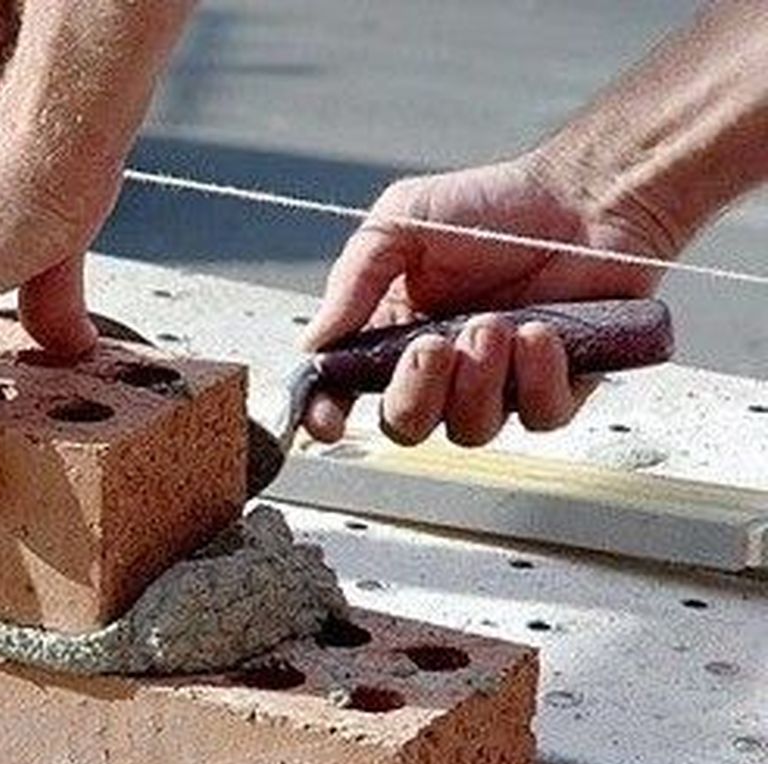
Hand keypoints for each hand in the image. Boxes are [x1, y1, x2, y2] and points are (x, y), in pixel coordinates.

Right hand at [302, 155, 668, 446]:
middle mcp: (442, 370)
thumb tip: (314, 343)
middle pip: (406, 426)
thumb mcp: (400, 222)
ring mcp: (499, 384)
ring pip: (470, 430)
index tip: (330, 419)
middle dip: (416, 393)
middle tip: (436, 345)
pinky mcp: (557, 387)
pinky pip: (539, 416)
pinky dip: (537, 378)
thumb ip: (352, 282)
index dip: (330, 414)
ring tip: (497, 324)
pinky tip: (541, 332)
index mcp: (393, 335)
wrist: (586, 195)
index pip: (347, 393)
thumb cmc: (496, 204)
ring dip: (479, 381)